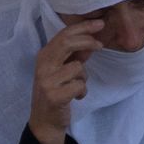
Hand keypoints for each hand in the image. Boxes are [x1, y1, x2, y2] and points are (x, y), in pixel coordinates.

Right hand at [27, 22, 98, 143]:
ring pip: (78, 68)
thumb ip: (75, 55)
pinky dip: (82, 91)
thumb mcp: (64, 70)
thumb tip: (91, 40)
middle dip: (87, 41)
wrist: (45, 120)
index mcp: (44, 56)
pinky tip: (75, 97)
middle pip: (67, 43)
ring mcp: (46, 81)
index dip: (82, 27)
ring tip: (76, 86)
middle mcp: (42, 66)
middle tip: (100, 45)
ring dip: (84, 77)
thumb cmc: (57, 91)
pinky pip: (80, 85)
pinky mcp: (54, 95)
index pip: (63, 35)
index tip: (100, 24)